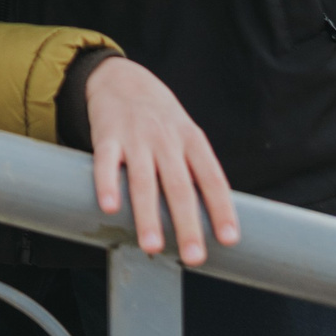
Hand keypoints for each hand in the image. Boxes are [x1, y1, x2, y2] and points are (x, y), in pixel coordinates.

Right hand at [85, 57, 239, 266]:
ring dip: (148, 215)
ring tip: (152, 246)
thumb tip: (210, 221)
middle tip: (193, 257)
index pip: (212, 178)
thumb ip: (194, 171)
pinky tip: (110, 206)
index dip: (221, 208)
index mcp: (192, 140)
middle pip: (180, 186)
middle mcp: (167, 139)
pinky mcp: (107, 135)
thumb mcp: (185, 135)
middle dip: (187, 224)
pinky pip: (106, 162)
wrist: (121, 78)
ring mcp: (136, 137)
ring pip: (144, 180)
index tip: (228, 239)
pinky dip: (108, 184)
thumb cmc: (160, 118)